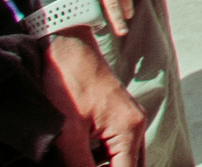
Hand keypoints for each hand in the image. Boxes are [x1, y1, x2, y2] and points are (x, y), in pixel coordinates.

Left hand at [42, 31, 144, 166]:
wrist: (65, 46)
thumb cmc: (66, 85)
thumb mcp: (68, 134)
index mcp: (128, 131)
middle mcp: (135, 125)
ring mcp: (129, 118)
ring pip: (126, 160)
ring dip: (109, 166)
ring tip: (79, 162)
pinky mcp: (118, 115)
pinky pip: (118, 148)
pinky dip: (105, 161)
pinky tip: (82, 160)